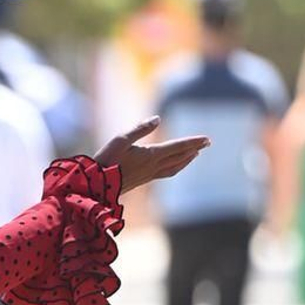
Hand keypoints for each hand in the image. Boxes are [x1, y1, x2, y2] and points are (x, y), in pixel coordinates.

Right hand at [95, 117, 210, 194]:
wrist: (97, 185)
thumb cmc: (107, 160)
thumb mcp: (121, 139)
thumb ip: (140, 129)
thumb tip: (157, 119)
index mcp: (151, 155)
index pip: (177, 146)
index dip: (193, 142)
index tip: (206, 138)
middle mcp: (154, 166)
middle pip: (180, 156)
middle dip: (194, 149)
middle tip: (207, 143)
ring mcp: (149, 174)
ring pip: (175, 167)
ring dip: (187, 160)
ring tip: (195, 154)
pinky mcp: (144, 179)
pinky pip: (167, 173)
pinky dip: (176, 167)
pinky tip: (175, 166)